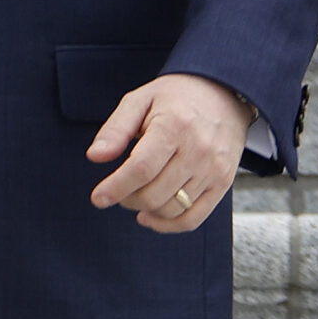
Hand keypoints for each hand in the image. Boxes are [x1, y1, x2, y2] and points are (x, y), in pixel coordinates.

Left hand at [86, 72, 250, 233]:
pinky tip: (150, 217)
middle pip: (155, 193)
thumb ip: (116, 129)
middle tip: (117, 190)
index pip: (141, 168)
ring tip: (133, 197)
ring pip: (172, 208)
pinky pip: (194, 218)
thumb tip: (94, 156)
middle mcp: (198, 150)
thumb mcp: (140, 100)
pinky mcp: (223, 183)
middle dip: (127, 198)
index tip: (98, 198)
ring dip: (145, 210)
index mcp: (174, 125)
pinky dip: (168, 225)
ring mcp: (214, 169)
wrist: (222, 93)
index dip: (116, 187)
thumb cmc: (174, 97)